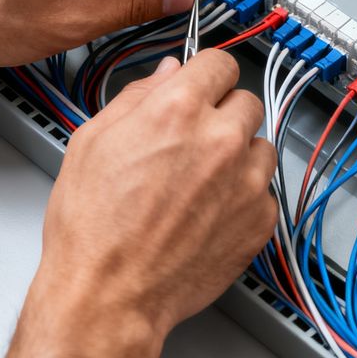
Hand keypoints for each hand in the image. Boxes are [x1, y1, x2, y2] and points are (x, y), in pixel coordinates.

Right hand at [36, 50, 277, 337]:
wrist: (109, 294)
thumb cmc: (93, 228)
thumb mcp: (92, 141)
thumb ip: (136, 97)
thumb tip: (165, 74)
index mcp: (178, 110)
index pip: (220, 63)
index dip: (206, 75)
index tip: (203, 86)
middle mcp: (220, 140)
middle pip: (245, 101)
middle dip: (221, 114)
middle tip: (193, 141)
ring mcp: (246, 181)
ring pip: (260, 146)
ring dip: (238, 155)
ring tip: (200, 182)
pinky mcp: (259, 220)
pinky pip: (264, 192)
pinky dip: (243, 197)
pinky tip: (208, 212)